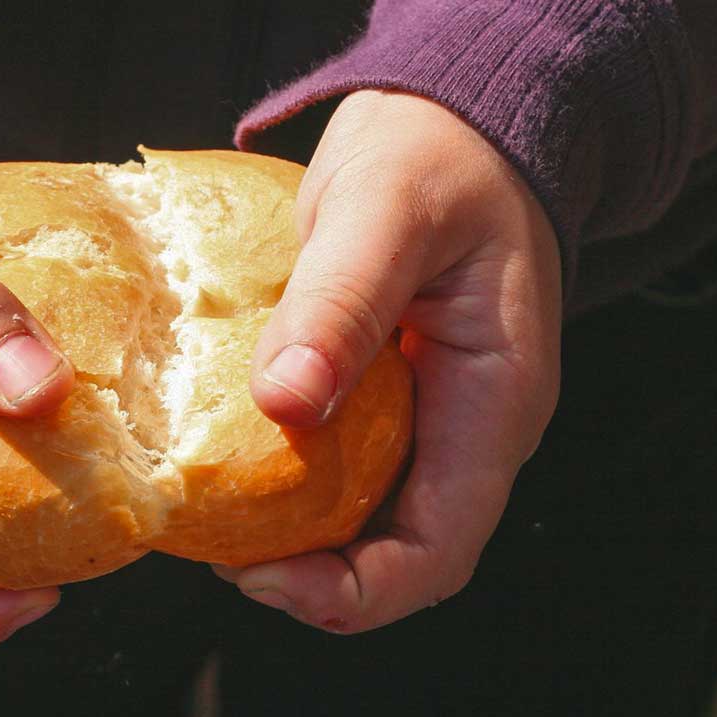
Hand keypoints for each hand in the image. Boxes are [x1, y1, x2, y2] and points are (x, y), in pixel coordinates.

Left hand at [219, 90, 561, 632]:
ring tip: (222, 525)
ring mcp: (437, 415)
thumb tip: (285, 402)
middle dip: (318, 579)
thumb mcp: (385, 210)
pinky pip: (352, 468)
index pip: (439, 551)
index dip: (356, 592)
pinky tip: (238, 469)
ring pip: (376, 520)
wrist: (457, 124)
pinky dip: (297, 488)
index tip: (263, 579)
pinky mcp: (397, 394)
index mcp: (494, 402)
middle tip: (225, 559)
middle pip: (404, 554)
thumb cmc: (436, 156)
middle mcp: (472, 427)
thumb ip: (342, 303)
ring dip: (305, 543)